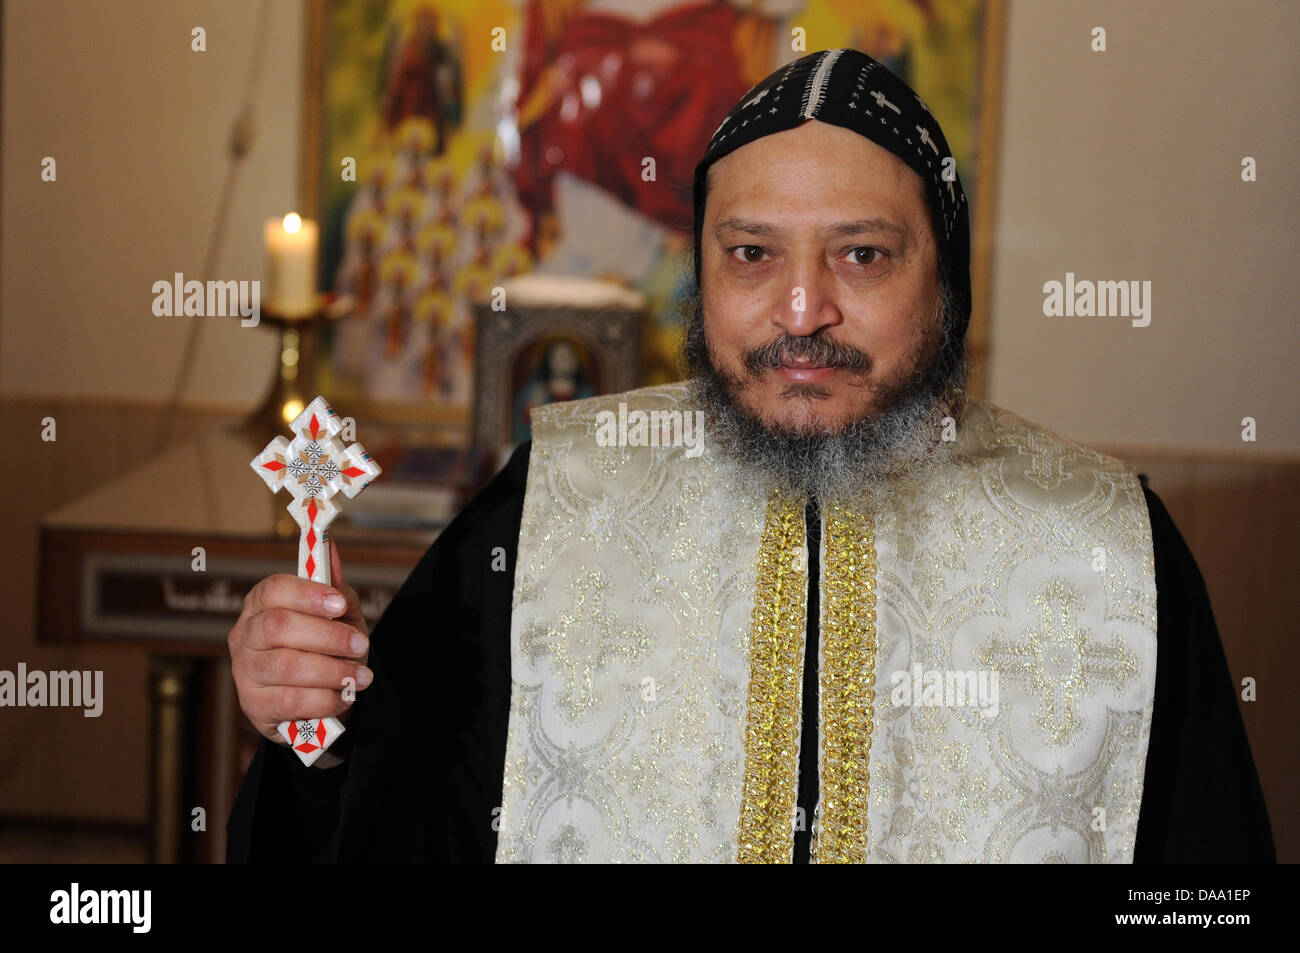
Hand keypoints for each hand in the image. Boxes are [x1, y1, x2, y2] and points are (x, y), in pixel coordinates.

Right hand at [228, 539, 371, 744]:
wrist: (321, 700)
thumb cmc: (327, 649)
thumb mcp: (338, 616)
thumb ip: (334, 587)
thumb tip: (331, 547)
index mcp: (261, 605)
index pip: (273, 589)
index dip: (306, 594)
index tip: (339, 603)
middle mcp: (245, 635)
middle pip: (277, 626)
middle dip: (327, 636)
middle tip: (360, 645)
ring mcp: (245, 672)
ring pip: (285, 666)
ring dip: (331, 671)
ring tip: (361, 676)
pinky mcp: (253, 706)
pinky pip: (289, 701)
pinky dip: (324, 699)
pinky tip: (343, 696)